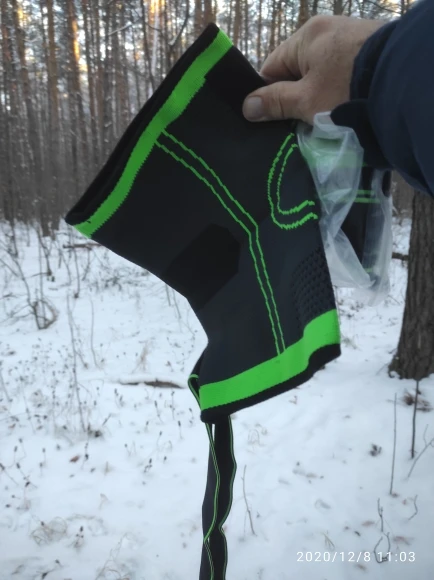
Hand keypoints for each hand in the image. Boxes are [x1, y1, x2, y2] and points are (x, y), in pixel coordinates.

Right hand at [242, 15, 384, 123]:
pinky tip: (343, 110)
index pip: (272, 67)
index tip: (269, 121)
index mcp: (306, 36)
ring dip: (318, 98)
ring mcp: (351, 39)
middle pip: (298, 71)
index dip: (268, 96)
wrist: (404, 80)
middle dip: (295, 99)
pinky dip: (338, 92)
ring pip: (321, 75)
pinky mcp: (370, 53)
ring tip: (321, 122)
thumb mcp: (307, 100)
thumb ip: (276, 102)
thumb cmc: (347, 89)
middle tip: (296, 127)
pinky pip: (342, 75)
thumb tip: (246, 106)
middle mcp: (328, 31)